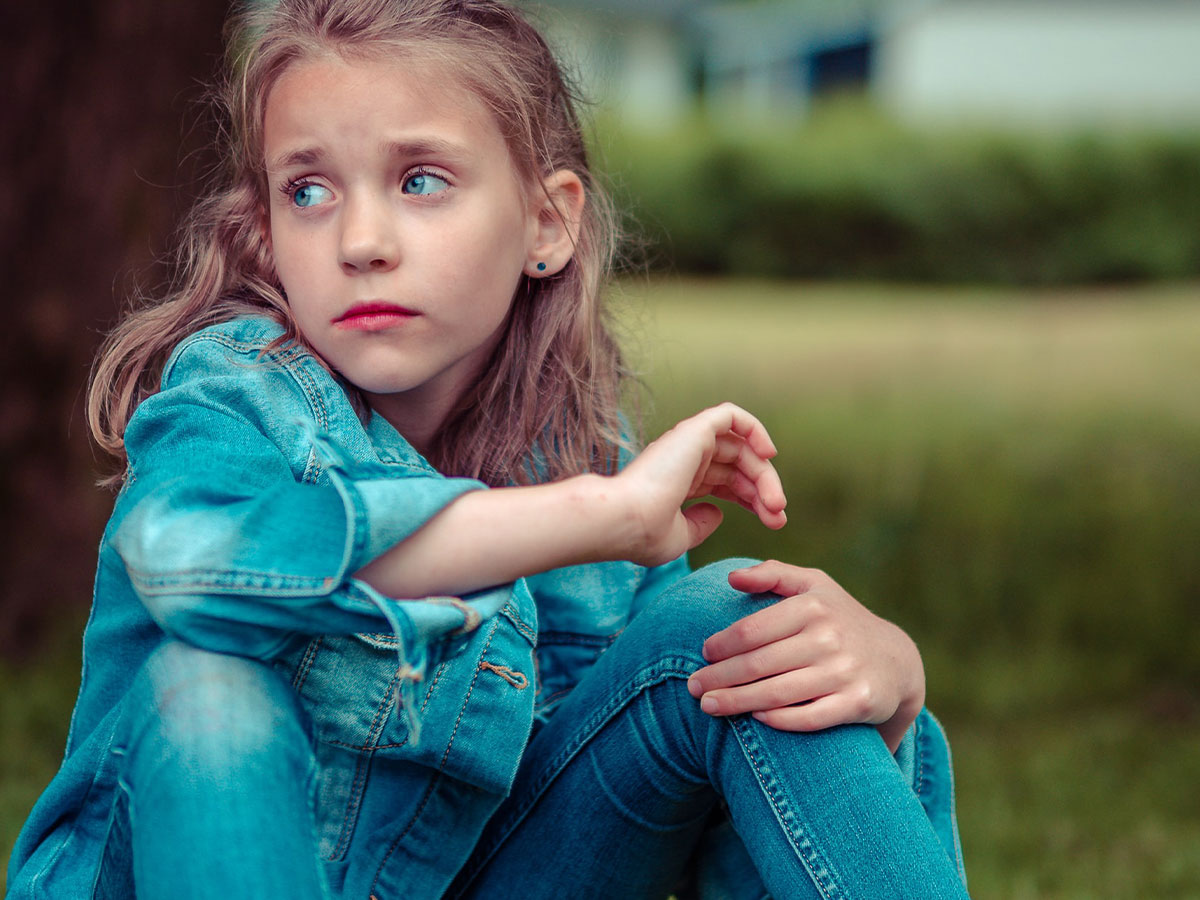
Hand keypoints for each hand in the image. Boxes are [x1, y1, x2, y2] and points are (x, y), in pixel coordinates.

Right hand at [615, 403, 786, 566]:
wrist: (624, 521)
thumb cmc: (643, 535)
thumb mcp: (679, 537)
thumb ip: (699, 525)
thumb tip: (718, 512)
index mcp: (679, 482)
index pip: (726, 482)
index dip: (753, 500)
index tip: (773, 523)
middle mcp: (684, 460)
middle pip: (739, 466)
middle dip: (764, 490)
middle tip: (778, 516)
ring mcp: (688, 443)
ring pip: (741, 446)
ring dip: (764, 473)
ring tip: (776, 503)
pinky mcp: (693, 430)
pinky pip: (731, 416)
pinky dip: (754, 428)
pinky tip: (768, 454)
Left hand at [686, 560, 924, 751]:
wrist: (896, 660)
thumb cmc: (839, 619)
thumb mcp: (813, 585)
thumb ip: (773, 575)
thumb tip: (732, 578)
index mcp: (812, 606)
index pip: (753, 630)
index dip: (722, 645)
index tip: (703, 654)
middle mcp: (829, 638)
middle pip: (759, 663)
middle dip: (719, 677)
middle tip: (693, 688)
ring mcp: (844, 672)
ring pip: (778, 692)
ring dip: (737, 702)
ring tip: (709, 706)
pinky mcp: (858, 703)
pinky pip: (810, 716)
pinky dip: (780, 720)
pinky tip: (755, 719)